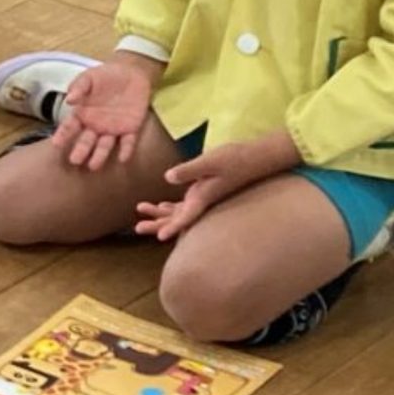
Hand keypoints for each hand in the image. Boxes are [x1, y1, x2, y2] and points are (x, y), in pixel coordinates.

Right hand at [53, 57, 158, 169]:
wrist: (132, 73)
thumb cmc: (105, 75)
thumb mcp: (89, 77)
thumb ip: (79, 87)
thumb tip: (68, 100)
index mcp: (83, 114)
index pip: (70, 127)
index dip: (63, 135)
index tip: (56, 144)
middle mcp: (96, 125)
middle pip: (86, 140)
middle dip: (81, 150)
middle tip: (75, 161)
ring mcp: (113, 128)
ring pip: (105, 145)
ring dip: (100, 155)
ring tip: (94, 166)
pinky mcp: (131, 128)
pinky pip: (128, 141)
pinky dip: (126, 149)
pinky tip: (122, 158)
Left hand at [135, 131, 299, 240]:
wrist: (256, 157)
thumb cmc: (235, 158)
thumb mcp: (210, 161)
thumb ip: (189, 170)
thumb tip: (168, 177)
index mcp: (203, 197)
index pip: (186, 216)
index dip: (173, 227)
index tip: (160, 237)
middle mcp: (202, 201)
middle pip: (178, 218)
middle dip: (159, 224)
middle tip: (137, 228)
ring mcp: (204, 197)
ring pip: (179, 211)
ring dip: (161, 215)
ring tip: (140, 216)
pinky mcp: (206, 190)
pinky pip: (186, 204)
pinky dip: (172, 207)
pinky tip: (160, 206)